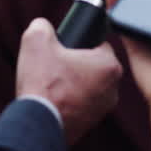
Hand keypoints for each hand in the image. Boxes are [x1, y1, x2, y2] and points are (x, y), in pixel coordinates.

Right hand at [15, 17, 122, 143]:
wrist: (37, 125)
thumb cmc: (42, 85)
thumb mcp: (36, 41)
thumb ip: (42, 25)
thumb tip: (43, 26)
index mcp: (109, 65)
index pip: (98, 43)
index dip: (79, 42)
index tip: (64, 48)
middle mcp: (113, 88)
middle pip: (94, 65)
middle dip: (76, 63)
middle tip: (56, 64)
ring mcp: (103, 108)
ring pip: (88, 85)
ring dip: (74, 82)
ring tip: (53, 82)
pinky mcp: (91, 123)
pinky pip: (82, 103)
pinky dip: (70, 100)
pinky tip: (54, 99)